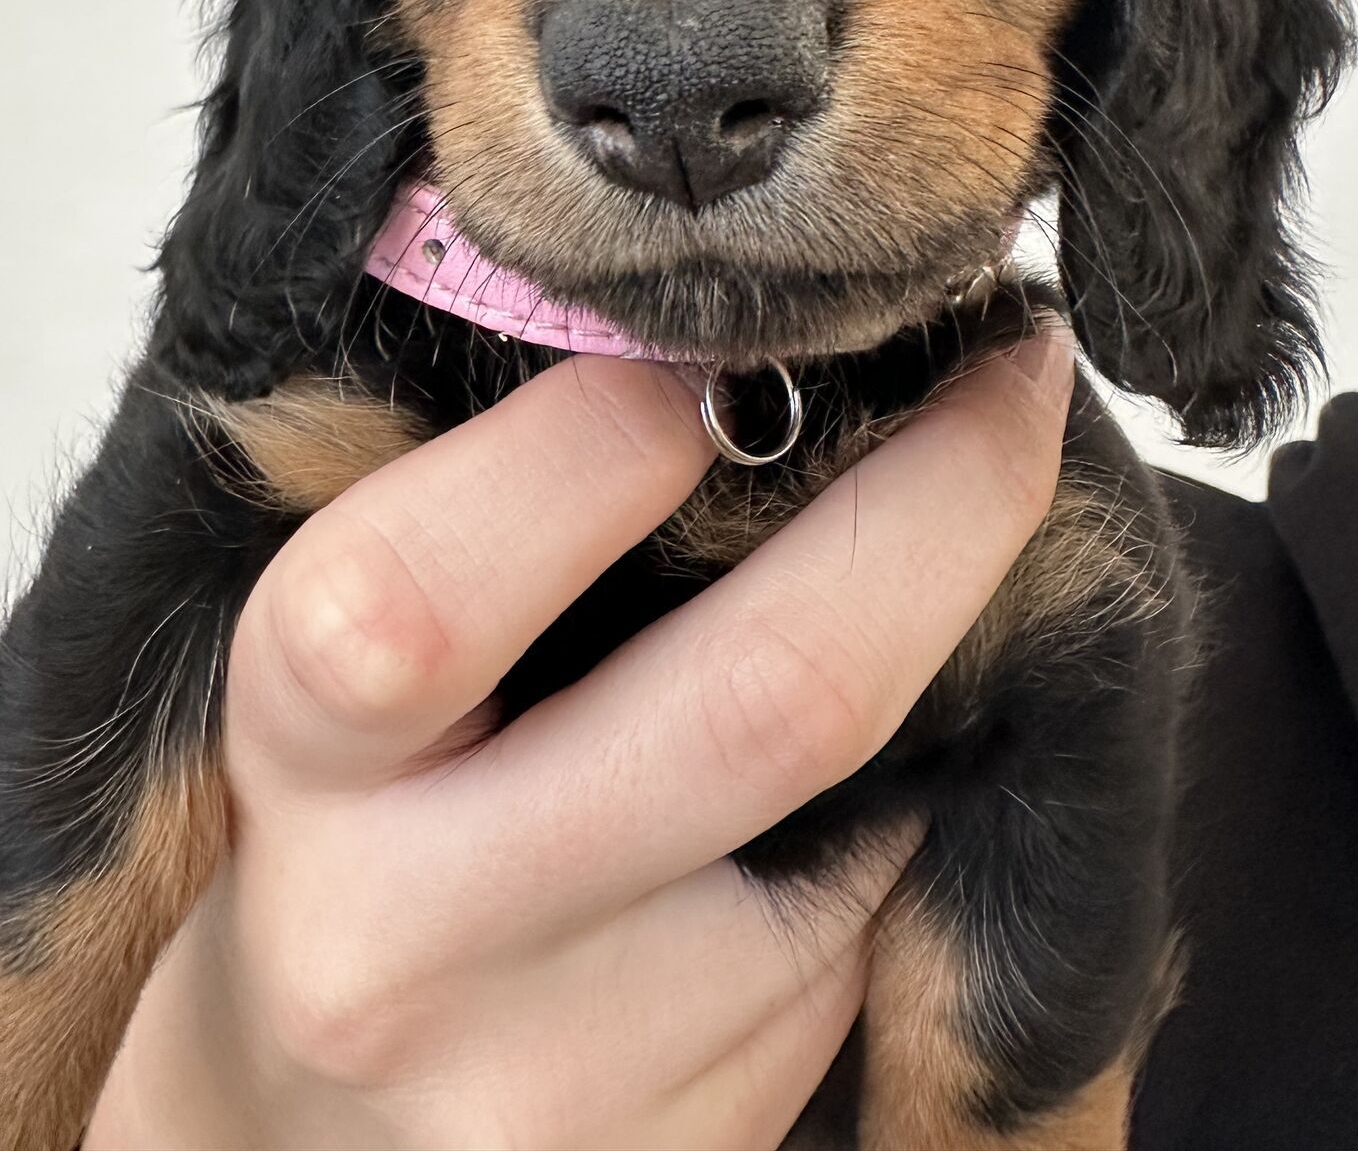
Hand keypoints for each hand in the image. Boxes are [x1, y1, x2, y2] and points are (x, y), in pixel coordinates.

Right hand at [87, 334, 1071, 1149]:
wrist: (307, 1149)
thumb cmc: (339, 843)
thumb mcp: (344, 683)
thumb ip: (492, 532)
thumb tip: (731, 348)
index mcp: (299, 762)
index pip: (432, 588)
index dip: (620, 432)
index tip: (761, 328)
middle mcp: (408, 945)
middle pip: (769, 700)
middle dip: (948, 505)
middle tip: (1018, 378)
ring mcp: (556, 1091)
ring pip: (859, 835)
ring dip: (927, 693)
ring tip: (906, 606)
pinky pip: (858, 960)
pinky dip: (885, 848)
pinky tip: (833, 815)